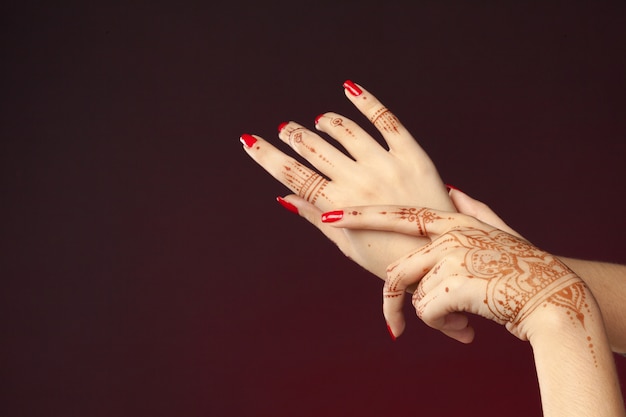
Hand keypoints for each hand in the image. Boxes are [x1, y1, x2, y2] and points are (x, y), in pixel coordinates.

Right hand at [241, 81, 454, 276]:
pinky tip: (349, 89)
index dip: (266, 156)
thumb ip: (315, 217)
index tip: (249, 140)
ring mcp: (386, 165)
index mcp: (338, 207)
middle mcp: (359, 181)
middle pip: (312, 147)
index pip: (291, 174)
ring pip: (344, 130)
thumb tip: (283, 197)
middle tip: (287, 130)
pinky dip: (365, 102)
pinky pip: (385, 120)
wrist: (442, 257)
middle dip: (292, 135)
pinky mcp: (412, 154)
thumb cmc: (390, 260)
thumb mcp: (347, 246)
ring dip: (324, 122)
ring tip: (320, 123)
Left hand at [321, 205, 590, 343]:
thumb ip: (469, 207)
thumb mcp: (495, 230)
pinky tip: (466, 325)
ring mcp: (451, 255)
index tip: (329, 214)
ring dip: (433, 314)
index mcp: (453, 221)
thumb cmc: (523, 265)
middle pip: (397, 269)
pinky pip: (427, 309)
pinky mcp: (454, 281)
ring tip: (460, 319)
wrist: (553, 296)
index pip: (397, 215)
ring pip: (414, 292)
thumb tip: (450, 188)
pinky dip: (443, 324)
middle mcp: (448, 234)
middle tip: (382, 308)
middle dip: (389, 295)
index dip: (361, 216)